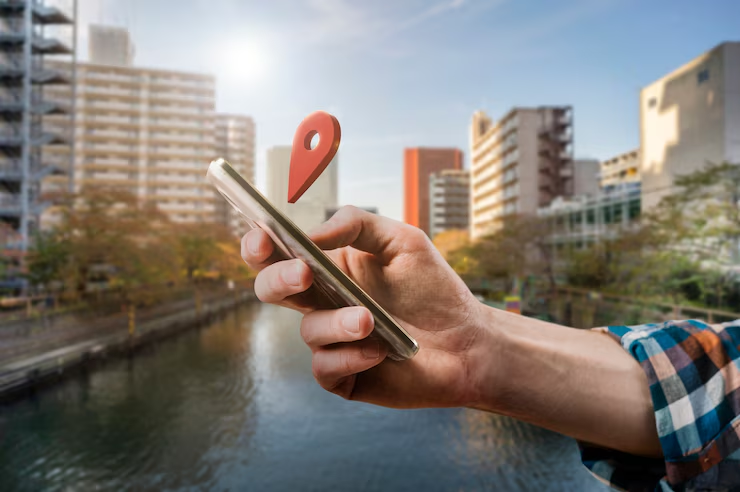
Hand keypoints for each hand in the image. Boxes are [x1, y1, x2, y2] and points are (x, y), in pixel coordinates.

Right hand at [241, 206, 492, 407]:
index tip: (262, 236)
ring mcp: (331, 341)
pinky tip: (379, 351)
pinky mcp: (343, 375)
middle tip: (305, 272)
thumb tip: (312, 235)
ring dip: (337, 322)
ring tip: (370, 319)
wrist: (468, 340)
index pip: (278, 255)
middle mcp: (322, 303)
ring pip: (308, 331)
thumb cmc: (434, 288)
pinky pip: (324, 367)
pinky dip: (349, 357)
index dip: (259, 245)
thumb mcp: (402, 240)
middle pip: (270, 290)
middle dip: (279, 279)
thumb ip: (357, 224)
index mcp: (328, 269)